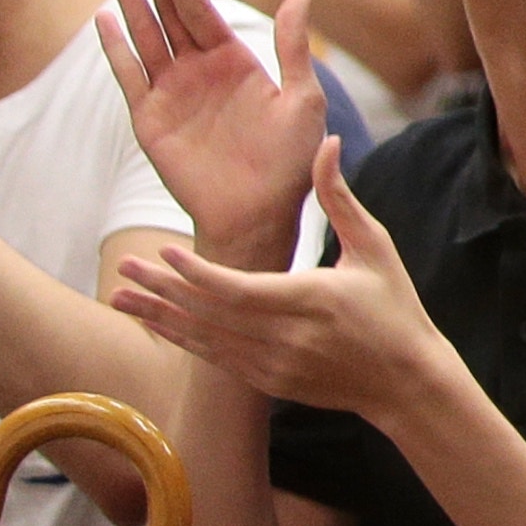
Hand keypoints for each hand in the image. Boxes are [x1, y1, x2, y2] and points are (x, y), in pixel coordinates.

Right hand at [96, 0, 319, 262]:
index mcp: (235, 60)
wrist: (258, 215)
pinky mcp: (150, 119)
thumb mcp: (301, 100)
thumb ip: (293, 50)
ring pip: (143, 33)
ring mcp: (171, 91)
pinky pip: (129, 76)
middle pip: (167, 8)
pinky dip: (114, 48)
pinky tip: (102, 18)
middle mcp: (199, 69)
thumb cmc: (289, 162)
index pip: (200, 5)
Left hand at [112, 137, 443, 426]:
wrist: (405, 379)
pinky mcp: (268, 382)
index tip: (165, 252)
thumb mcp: (374, 246)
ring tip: (119, 298)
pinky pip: (215, 359)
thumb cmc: (394, 305)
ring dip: (159, 317)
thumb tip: (326, 142)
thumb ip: (339, 197)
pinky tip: (158, 323)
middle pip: (209, 313)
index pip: (238, 288)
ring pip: (203, 339)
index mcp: (311, 299)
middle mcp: (286, 337)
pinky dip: (184, 339)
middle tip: (124, 268)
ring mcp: (274, 365)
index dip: (196, 272)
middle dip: (162, 290)